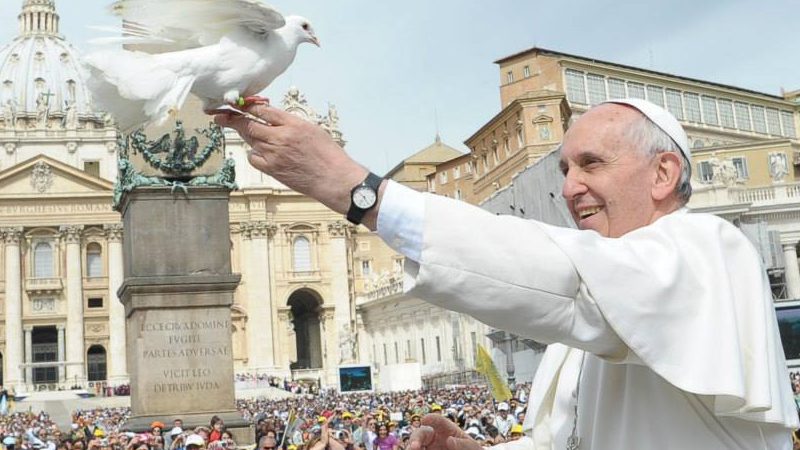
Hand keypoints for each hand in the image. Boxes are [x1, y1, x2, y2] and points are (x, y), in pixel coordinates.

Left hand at [214, 105, 373, 223]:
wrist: (334, 178)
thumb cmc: (328, 155)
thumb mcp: (312, 129)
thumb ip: (290, 122)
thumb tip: (271, 118)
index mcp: (292, 123)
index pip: (262, 110)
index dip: (246, 106)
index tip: (237, 104)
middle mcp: (280, 137)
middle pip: (248, 124)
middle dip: (231, 119)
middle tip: (219, 115)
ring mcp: (274, 154)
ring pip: (249, 140)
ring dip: (245, 135)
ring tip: (244, 132)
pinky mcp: (272, 169)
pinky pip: (254, 157)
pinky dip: (254, 153)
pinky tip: (262, 153)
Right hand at [408, 415, 480, 449]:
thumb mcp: (472, 448)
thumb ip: (463, 444)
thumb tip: (449, 440)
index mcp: (447, 429)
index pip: (438, 421)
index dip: (432, 419)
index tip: (425, 420)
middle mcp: (434, 437)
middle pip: (422, 432)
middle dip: (416, 438)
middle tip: (414, 446)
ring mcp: (428, 447)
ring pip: (415, 444)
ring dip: (411, 447)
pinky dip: (412, 449)